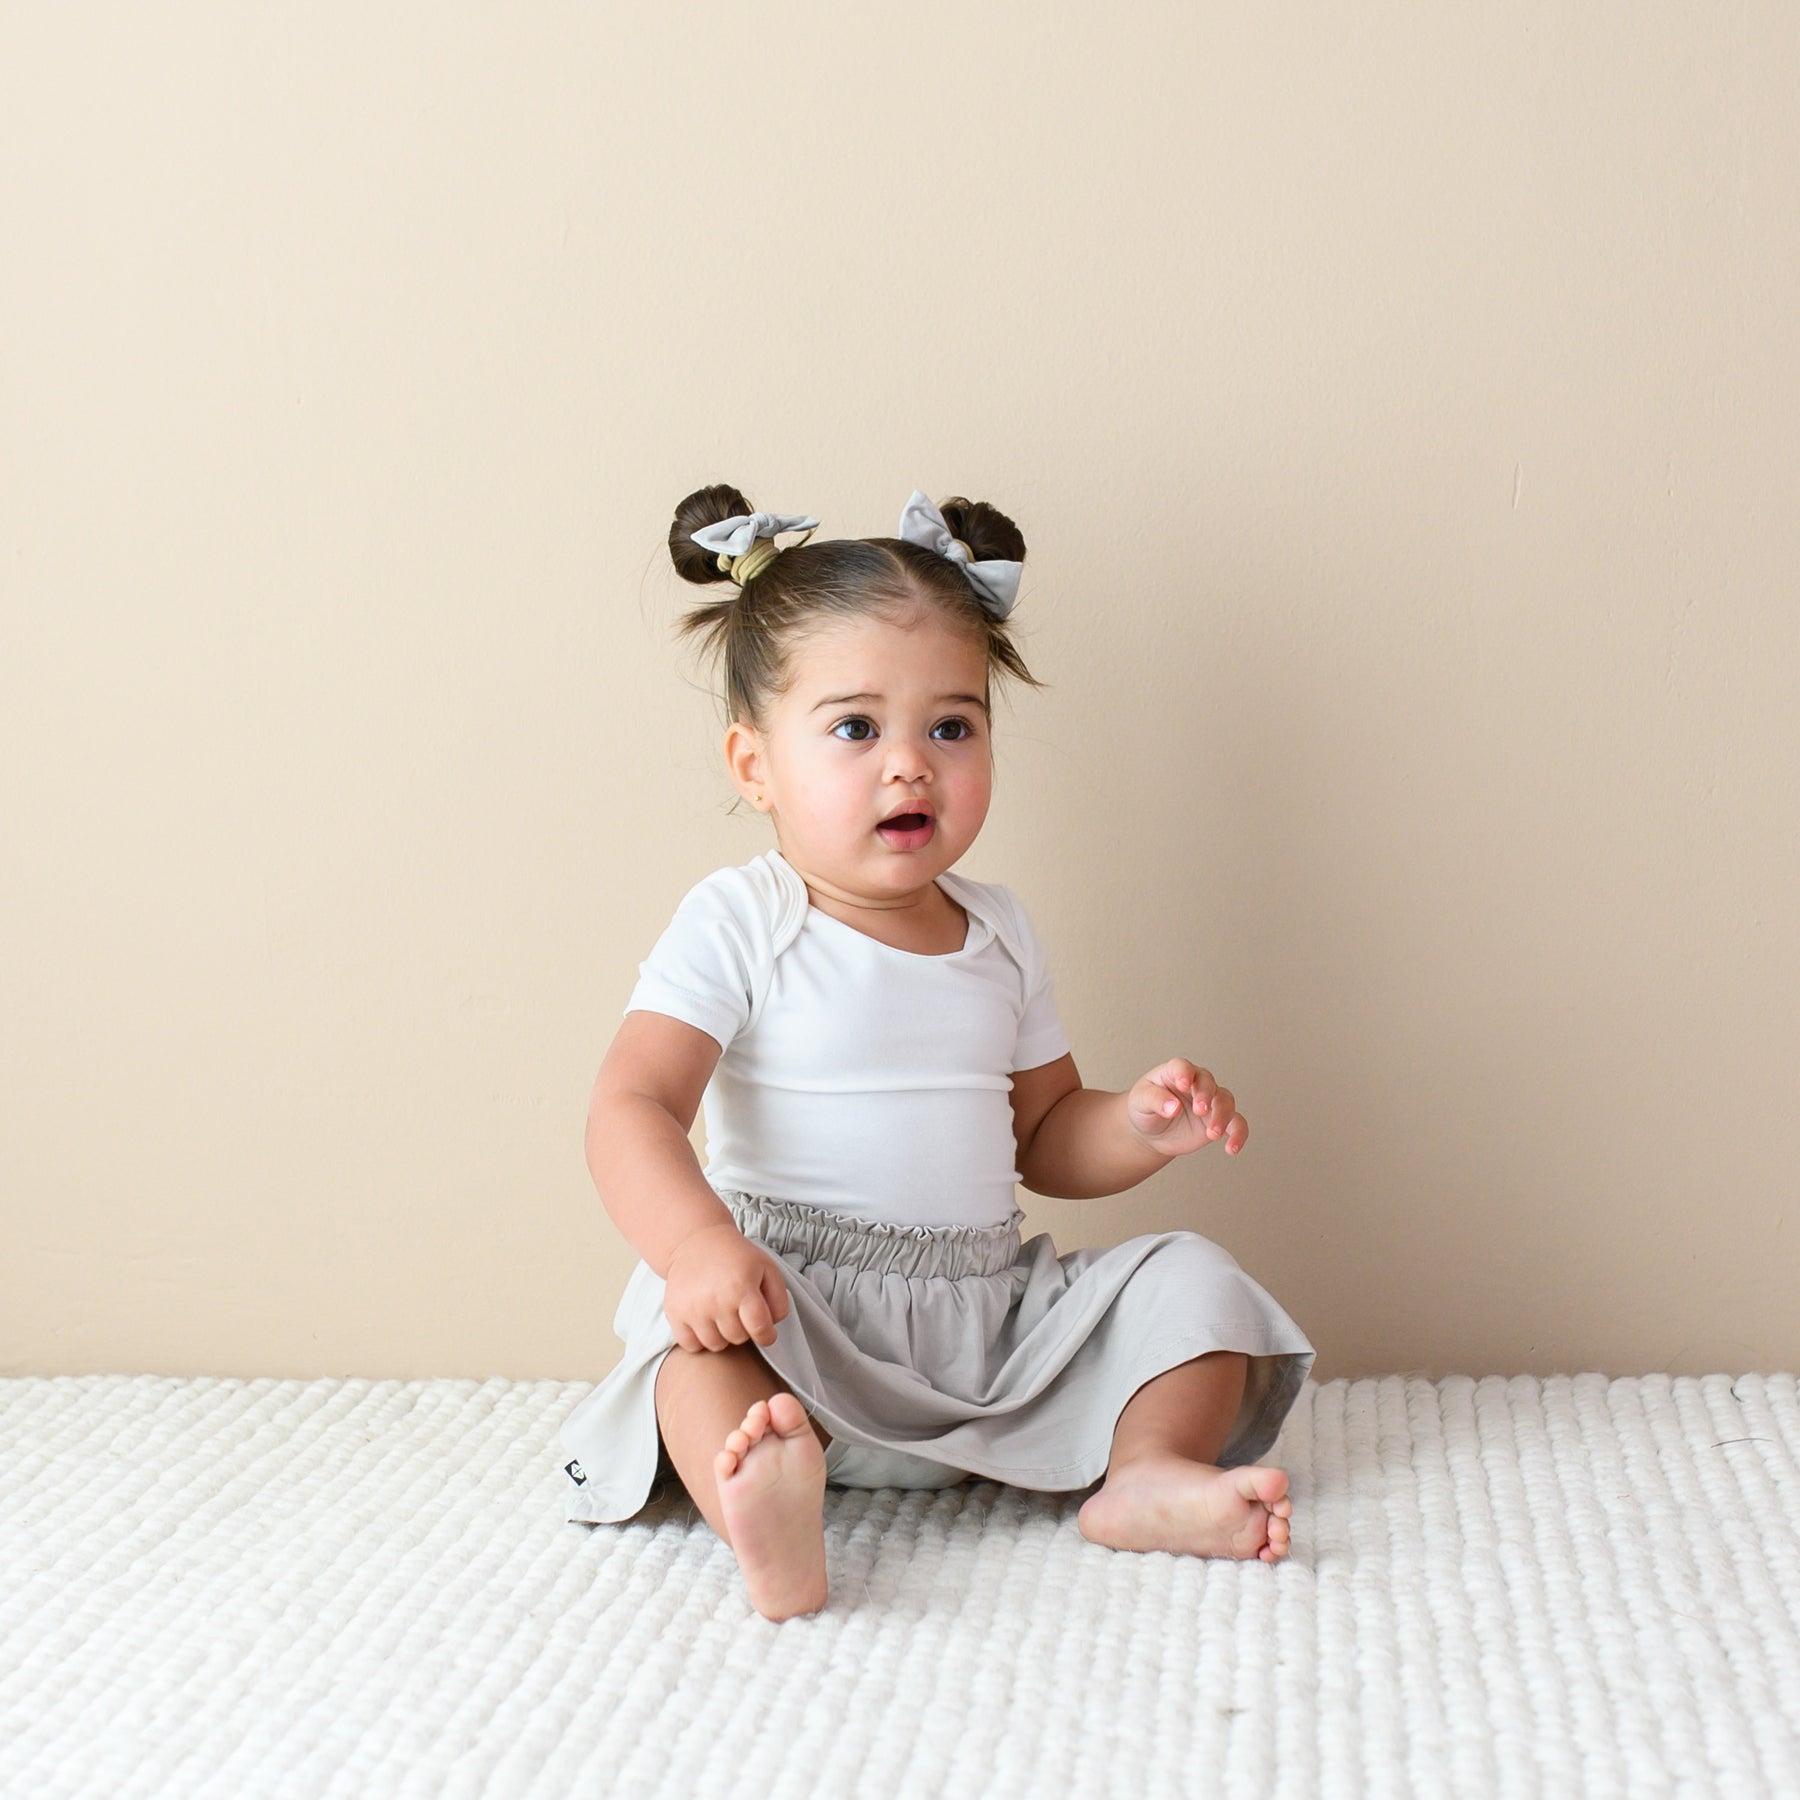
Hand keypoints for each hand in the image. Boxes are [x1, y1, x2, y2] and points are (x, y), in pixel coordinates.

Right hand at [663, 1221, 791, 1351]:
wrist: (697, 1241)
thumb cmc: (736, 1257)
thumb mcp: (767, 1268)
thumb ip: (779, 1298)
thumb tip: (772, 1325)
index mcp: (742, 1287)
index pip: (760, 1329)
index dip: (767, 1335)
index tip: (766, 1331)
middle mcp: (716, 1300)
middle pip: (738, 1338)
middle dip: (744, 1330)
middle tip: (740, 1313)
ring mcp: (693, 1308)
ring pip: (715, 1345)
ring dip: (722, 1336)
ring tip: (722, 1316)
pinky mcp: (675, 1312)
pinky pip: (691, 1345)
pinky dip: (699, 1339)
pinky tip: (705, 1322)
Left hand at [1126, 1058, 1247, 1158]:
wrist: (1152, 1133)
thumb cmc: (1145, 1109)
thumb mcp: (1140, 1102)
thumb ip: (1155, 1100)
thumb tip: (1173, 1107)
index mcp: (1174, 1073)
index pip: (1182, 1067)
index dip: (1184, 1073)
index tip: (1184, 1084)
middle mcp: (1196, 1084)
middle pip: (1208, 1082)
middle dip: (1206, 1095)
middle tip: (1199, 1110)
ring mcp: (1210, 1102)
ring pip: (1226, 1100)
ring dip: (1223, 1115)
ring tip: (1212, 1134)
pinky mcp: (1218, 1121)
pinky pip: (1236, 1124)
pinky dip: (1238, 1134)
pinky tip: (1232, 1148)